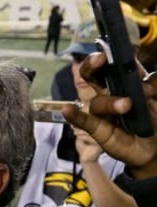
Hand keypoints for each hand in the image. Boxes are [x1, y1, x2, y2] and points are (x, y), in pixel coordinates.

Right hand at [63, 52, 156, 178]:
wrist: (155, 148)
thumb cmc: (155, 120)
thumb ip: (154, 86)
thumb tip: (145, 82)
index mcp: (124, 82)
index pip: (113, 64)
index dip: (110, 54)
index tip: (113, 49)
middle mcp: (109, 94)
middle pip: (93, 75)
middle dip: (93, 64)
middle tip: (101, 58)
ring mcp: (101, 112)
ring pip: (98, 101)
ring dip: (111, 102)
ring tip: (127, 105)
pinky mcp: (97, 129)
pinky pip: (83, 120)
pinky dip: (75, 115)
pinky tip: (67, 109)